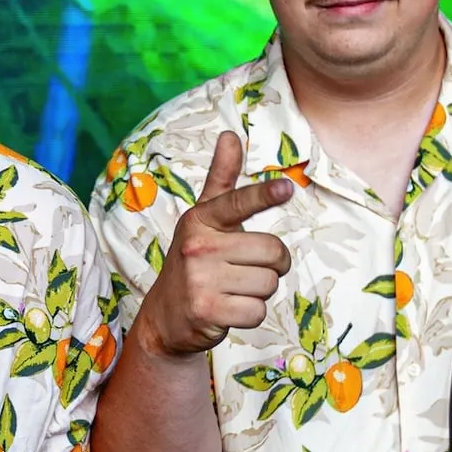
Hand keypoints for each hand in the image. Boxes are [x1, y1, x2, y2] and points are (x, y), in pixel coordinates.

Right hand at [138, 131, 294, 357]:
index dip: (264, 195)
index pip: (238, 203)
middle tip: (246, 269)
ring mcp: (200, 279)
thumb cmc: (195, 260)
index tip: (286, 189)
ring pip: (268, 283)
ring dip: (260, 291)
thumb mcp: (204, 218)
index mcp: (201, 219)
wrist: (165, 316)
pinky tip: (229, 310)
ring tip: (233, 290)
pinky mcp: (206, 310)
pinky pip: (257, 311)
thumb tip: (230, 134)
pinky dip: (250, 314)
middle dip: (271, 265)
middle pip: (272, 251)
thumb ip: (221, 179)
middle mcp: (198, 246)